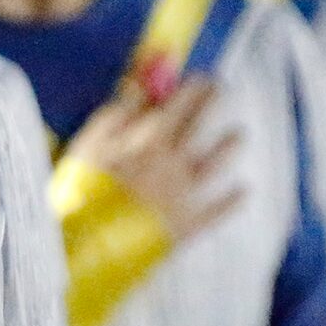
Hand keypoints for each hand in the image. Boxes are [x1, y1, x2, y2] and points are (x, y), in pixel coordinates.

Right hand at [66, 76, 244, 245]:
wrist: (90, 248)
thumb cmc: (81, 195)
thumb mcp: (86, 149)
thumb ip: (113, 118)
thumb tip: (138, 91)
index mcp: (148, 140)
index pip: (177, 105)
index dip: (191, 89)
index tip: (201, 77)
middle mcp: (172, 163)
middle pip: (198, 127)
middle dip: (212, 105)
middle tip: (222, 90)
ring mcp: (183, 194)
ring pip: (215, 164)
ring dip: (229, 147)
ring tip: (240, 135)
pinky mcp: (187, 224)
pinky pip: (216, 211)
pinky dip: (232, 201)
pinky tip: (244, 191)